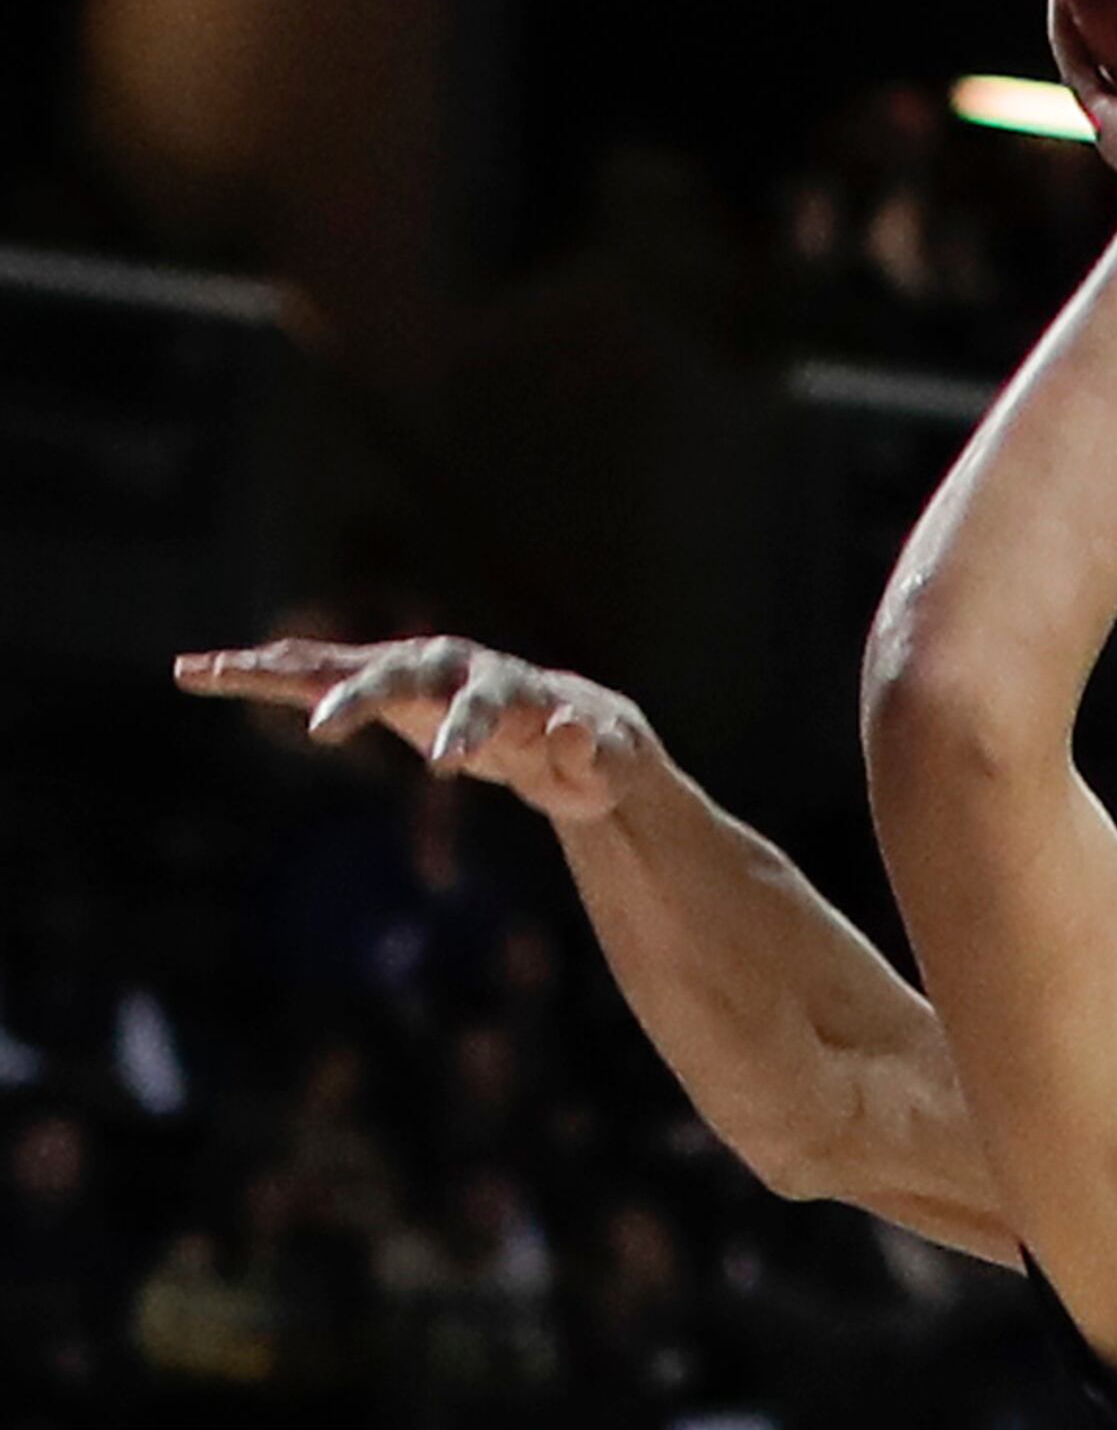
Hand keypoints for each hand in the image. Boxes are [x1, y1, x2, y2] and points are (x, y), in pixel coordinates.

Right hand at [173, 635, 652, 824]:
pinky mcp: (377, 687)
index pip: (486, 703)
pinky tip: (197, 673)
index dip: (467, 729)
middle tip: (324, 732)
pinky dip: (257, 674)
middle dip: (363, 697)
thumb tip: (571, 724)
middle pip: (401, 673)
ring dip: (271, 669)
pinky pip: (309, 676)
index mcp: (511, 688)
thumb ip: (592, 750)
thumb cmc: (596, 754)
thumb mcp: (607, 763)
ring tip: (200, 670)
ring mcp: (407, 671)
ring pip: (336, 664)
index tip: (447, 765)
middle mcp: (451, 665)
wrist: (579, 732)